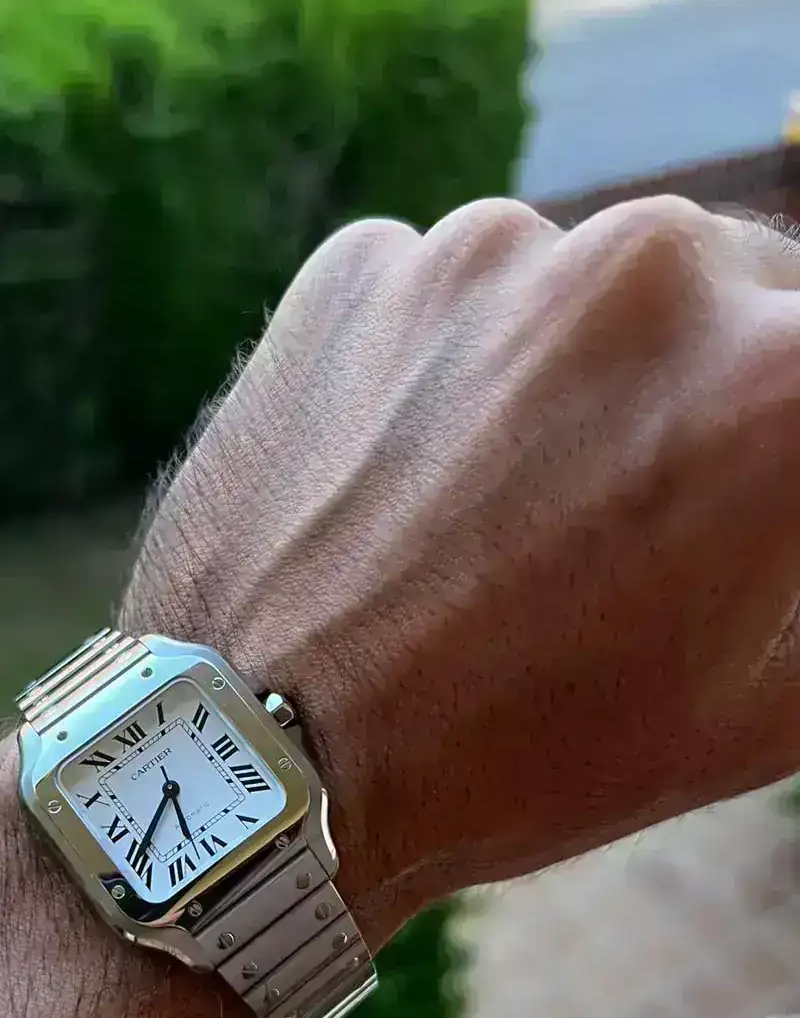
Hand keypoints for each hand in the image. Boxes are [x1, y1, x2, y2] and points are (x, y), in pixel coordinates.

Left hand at [122, 198, 799, 945]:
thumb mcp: (765, 707)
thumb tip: (785, 493)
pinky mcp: (358, 269)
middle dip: (707, 384)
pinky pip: (446, 301)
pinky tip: (403, 480)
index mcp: (781, 381)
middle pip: (735, 290)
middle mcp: (648, 269)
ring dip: (570, 371)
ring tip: (496, 507)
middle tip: (629, 504)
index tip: (742, 497)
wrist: (269, 764)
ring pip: (580, 287)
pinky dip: (444, 368)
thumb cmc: (526, 760)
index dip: (786, 449)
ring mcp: (485, 252)